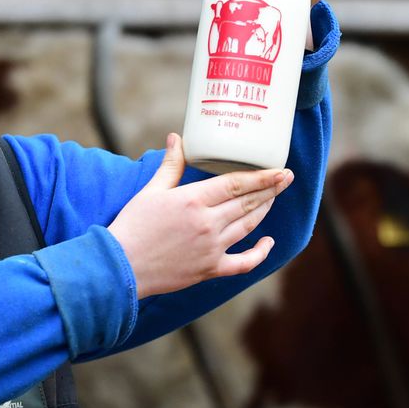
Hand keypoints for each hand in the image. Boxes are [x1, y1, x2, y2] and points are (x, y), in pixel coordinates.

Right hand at [107, 134, 292, 298]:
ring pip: (248, 226)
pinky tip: (268, 242)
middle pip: (248, 203)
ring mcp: (211, 248)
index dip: (262, 177)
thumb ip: (170, 165)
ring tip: (273, 198)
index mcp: (193, 200)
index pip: (237, 184)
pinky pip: (243, 263)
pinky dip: (260, 253)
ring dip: (264, 211)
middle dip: (270, 190)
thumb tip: (176, 138)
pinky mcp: (210, 269)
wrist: (121, 266)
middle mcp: (207, 223)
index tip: (280, 170)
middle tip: (287, 179)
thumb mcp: (151, 191)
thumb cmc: (133, 226)